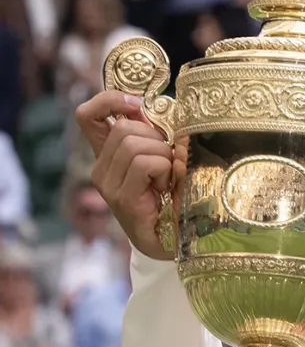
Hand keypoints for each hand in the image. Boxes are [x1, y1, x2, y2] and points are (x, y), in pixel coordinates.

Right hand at [76, 91, 177, 260]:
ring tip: (168, 178)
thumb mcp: (164, 163)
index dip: (110, 100)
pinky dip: (164, 169)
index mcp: (107, 156)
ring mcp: (109, 185)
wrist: (173, 245)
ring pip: (134, 144)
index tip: (137, 104)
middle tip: (168, 162)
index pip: (89, 116)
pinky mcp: (123, 198)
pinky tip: (167, 187)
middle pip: (124, 128)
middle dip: (156, 138)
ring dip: (163, 156)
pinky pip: (145, 164)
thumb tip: (163, 110)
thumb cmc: (172, 202)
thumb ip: (157, 138)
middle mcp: (101, 169)